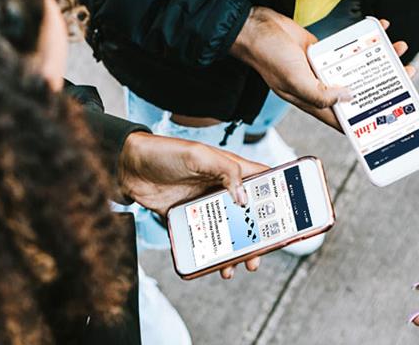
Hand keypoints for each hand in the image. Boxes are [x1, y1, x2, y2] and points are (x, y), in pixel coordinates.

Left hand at [117, 132, 267, 278]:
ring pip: (228, 231)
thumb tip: (245, 199)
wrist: (127, 167)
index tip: (291, 214)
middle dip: (259, 236)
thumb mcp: (199, 156)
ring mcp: (205, 205)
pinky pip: (204, 237)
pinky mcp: (187, 218)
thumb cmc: (165, 153)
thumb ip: (227, 172)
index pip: (263, 182)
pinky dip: (211, 252)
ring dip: (236, 249)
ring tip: (237, 265)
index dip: (279, 196)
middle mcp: (222, 189)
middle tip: (261, 253)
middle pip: (249, 215)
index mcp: (231, 170)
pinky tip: (212, 263)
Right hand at [230, 9, 417, 130]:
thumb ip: (320, 93)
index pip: (345, 120)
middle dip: (384, 85)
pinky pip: (350, 47)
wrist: (255, 27)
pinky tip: (381, 28)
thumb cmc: (268, 57)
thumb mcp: (294, 80)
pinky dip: (365, 38)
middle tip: (406, 74)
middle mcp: (321, 88)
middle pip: (360, 92)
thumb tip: (349, 98)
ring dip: (380, 58)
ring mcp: (323, 69)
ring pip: (359, 68)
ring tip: (400, 49)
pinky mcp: (324, 51)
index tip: (391, 118)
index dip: (367, 122)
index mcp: (314, 102)